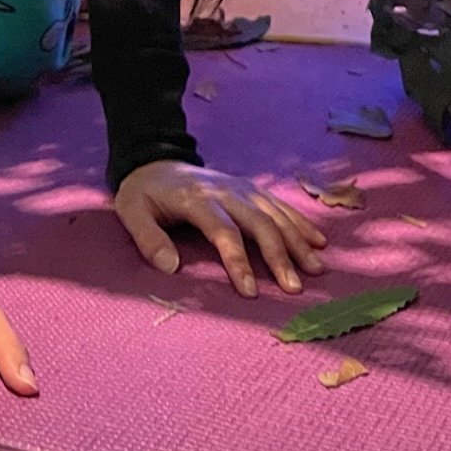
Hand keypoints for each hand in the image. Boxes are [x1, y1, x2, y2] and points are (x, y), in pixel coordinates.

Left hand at [114, 160, 327, 297]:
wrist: (156, 159)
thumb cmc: (144, 193)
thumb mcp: (132, 212)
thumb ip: (148, 239)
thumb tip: (170, 267)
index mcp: (198, 199)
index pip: (224, 232)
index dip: (238, 262)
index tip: (251, 292)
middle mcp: (227, 191)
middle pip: (259, 224)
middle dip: (279, 256)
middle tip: (294, 288)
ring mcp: (242, 188)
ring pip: (275, 214)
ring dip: (298, 241)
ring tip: (316, 268)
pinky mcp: (250, 188)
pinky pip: (280, 205)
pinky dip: (300, 222)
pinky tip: (318, 241)